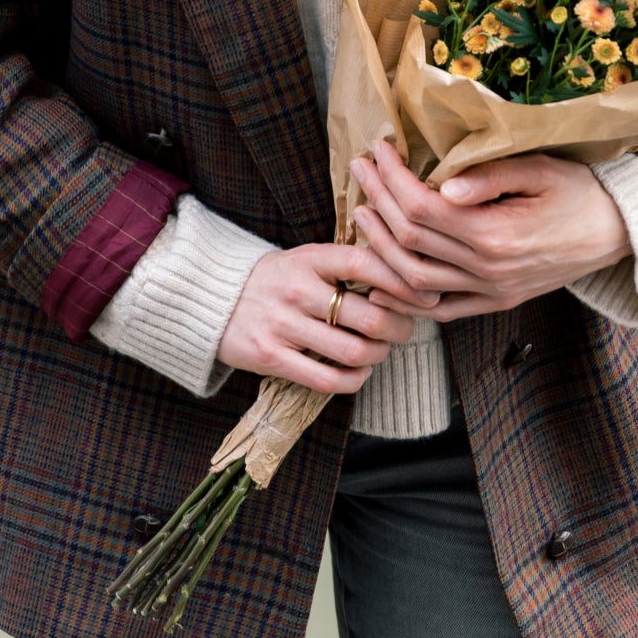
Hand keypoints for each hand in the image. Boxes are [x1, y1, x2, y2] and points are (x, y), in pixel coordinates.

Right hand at [217, 240, 439, 394]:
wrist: (213, 299)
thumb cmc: (276, 279)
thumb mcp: (306, 259)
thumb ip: (347, 264)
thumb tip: (405, 275)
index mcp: (309, 259)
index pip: (365, 264)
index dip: (401, 281)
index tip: (424, 295)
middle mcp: (296, 290)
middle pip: (367, 315)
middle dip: (399, 327)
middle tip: (405, 328)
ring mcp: (282, 325)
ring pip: (352, 350)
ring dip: (379, 354)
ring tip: (381, 349)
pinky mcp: (271, 358)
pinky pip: (327, 379)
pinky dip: (355, 378)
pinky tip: (360, 369)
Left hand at [349, 137, 631, 321]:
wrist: (619, 232)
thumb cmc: (579, 190)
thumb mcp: (540, 169)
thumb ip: (490, 177)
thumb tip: (443, 187)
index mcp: (497, 234)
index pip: (422, 208)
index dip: (392, 178)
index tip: (378, 150)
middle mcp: (488, 270)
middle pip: (410, 240)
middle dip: (377, 201)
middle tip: (360, 169)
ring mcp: (491, 292)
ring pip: (414, 279)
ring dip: (380, 247)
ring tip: (364, 211)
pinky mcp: (496, 302)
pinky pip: (439, 309)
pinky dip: (405, 295)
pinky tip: (382, 274)